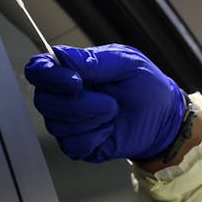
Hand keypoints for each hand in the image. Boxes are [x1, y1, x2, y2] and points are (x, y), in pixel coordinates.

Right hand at [24, 44, 184, 162]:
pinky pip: (72, 145)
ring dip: (93, 119)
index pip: (37, 69)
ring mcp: (68, 122)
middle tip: (108, 101)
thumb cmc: (145, 85)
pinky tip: (109, 130)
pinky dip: (95, 137)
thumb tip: (60, 55)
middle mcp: (63, 96)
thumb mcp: (126, 62)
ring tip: (113, 112)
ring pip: (58, 125)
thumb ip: (93, 60)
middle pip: (44, 101)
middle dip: (79, 104)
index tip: (75, 81)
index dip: (48, 76)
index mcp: (70, 70)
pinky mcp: (77, 145)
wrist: (163, 117)